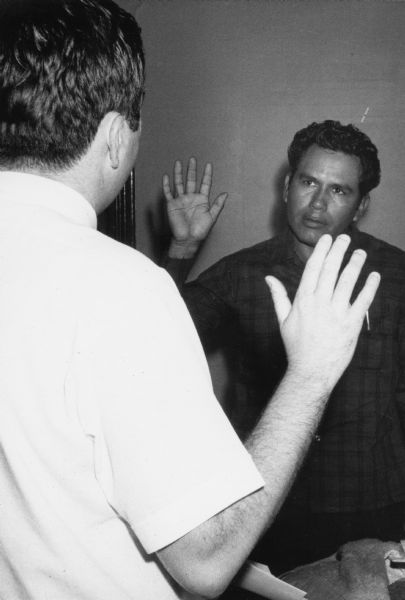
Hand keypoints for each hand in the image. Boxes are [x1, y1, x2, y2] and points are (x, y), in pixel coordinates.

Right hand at [162, 157, 227, 257]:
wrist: (188, 240)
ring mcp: (181, 200)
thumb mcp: (212, 217)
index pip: (205, 184)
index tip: (208, 165)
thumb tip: (225, 193)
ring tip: (179, 162)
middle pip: (191, 180)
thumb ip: (218, 205)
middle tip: (193, 159)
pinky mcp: (172, 205)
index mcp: (202, 200)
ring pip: (179, 183)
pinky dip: (166, 185)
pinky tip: (166, 176)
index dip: (207, 175)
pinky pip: (168, 193)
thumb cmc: (200, 231)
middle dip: (192, 170)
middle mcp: (191, 198)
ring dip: (179, 173)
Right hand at [266, 234, 379, 389]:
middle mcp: (320, 303)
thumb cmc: (296, 346)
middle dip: (339, 251)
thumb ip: (278, 296)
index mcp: (303, 300)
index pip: (313, 268)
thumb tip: (268, 278)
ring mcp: (336, 313)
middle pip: (331, 270)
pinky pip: (363, 301)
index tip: (327, 238)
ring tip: (360, 252)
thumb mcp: (283, 320)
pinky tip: (374, 275)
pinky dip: (370, 287)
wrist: (311, 372)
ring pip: (348, 281)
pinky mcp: (351, 324)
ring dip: (355, 264)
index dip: (321, 251)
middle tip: (345, 238)